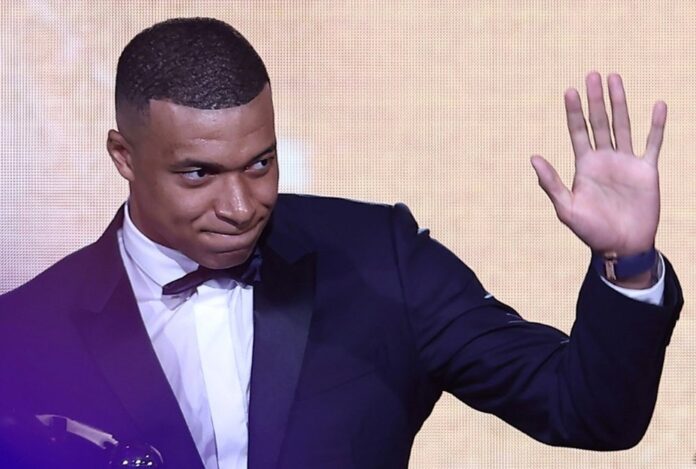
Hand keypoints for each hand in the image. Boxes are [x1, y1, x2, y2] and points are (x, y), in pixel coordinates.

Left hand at [531, 72, 665, 258]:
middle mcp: (604, 159)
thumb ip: (551, 183)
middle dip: (595, 100)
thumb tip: (533, 158)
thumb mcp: (566, 208)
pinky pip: (653, 143)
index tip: (569, 91)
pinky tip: (658, 105)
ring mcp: (626, 163)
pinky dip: (656, 125)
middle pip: (599, 122)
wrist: (622, 246)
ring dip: (620, 103)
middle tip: (592, 74)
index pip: (578, 132)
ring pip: (623, 125)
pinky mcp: (646, 171)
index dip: (573, 112)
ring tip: (614, 79)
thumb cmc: (591, 231)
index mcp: (584, 166)